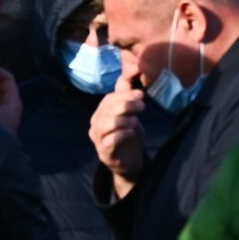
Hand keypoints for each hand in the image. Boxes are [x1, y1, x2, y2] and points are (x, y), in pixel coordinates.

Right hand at [89, 69, 146, 197]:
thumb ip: (125, 98)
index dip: (124, 95)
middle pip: (107, 110)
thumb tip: (125, 77)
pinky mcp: (104, 153)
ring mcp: (98, 140)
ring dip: (123, 119)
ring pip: (106, 124)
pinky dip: (122, 134)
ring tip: (136, 120)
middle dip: (126, 105)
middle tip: (142, 106)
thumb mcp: (129, 115)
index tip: (141, 95)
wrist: (130, 162)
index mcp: (100, 114)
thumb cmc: (129, 136)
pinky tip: (132, 131)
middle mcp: (95, 125)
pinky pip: (110, 141)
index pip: (108, 100)